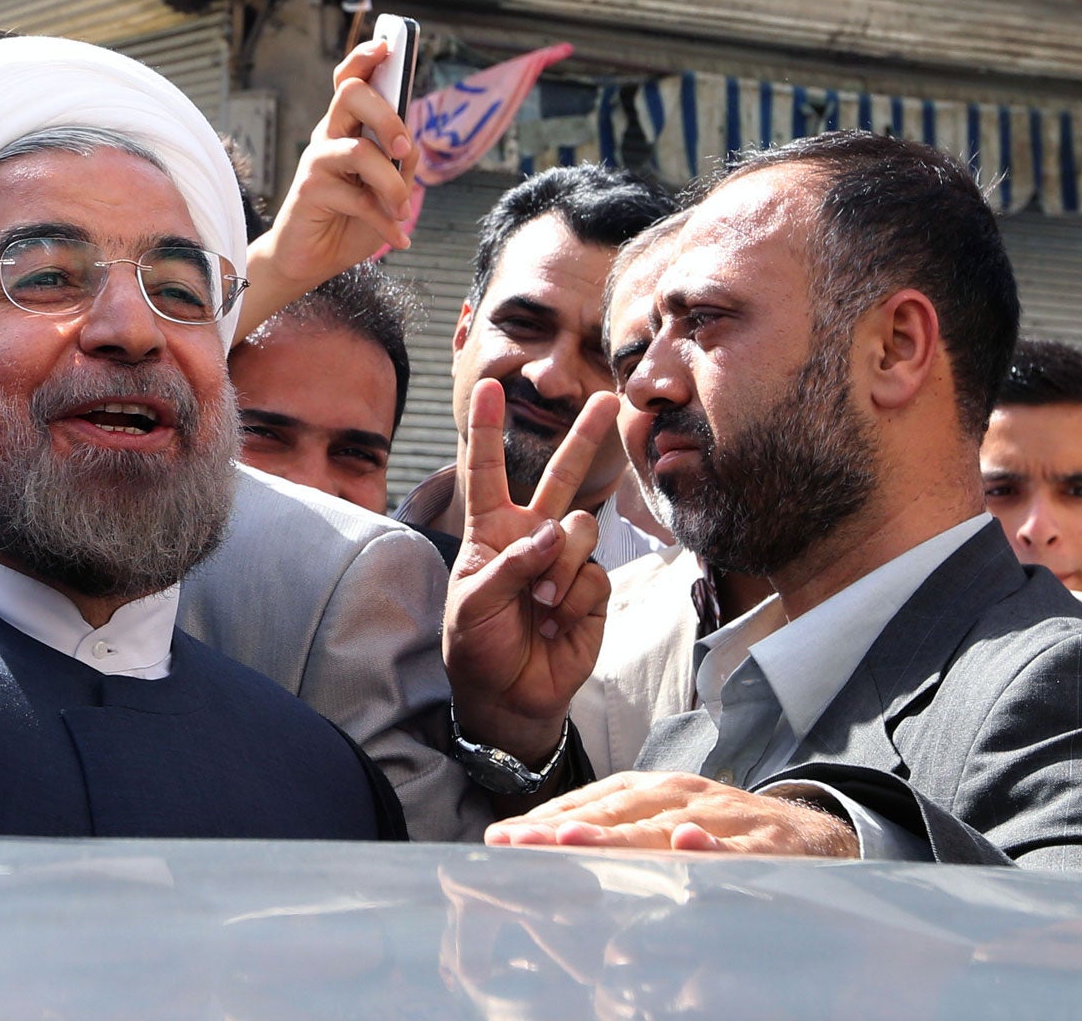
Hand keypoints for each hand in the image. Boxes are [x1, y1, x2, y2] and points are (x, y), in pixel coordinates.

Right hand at [235, 37, 422, 339]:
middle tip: (404, 144)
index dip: (364, 59)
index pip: (350, 81)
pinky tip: (397, 238)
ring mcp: (316, 162)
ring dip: (392, 183)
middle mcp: (328, 137)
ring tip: (403, 209)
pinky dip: (385, 222)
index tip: (387, 46)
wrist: (313, 260)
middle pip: (350, 94)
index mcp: (347, 129)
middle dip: (387, 114)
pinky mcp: (309, 191)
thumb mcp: (389, 191)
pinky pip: (357, 198)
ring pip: (359, 150)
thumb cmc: (350, 220)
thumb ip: (402, 163)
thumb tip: (412, 145)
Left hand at [443, 378, 617, 763]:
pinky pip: (594, 575)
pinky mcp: (592, 591)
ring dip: (561, 567)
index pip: (487, 472)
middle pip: (562, 477)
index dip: (488, 430)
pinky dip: (574, 598)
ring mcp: (566, 562)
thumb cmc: (477, 644)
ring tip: (541, 604)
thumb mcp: (473, 602)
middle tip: (608, 400)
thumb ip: (511, 564)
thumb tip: (555, 535)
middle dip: (585, 437)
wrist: (508, 695)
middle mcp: (533, 536)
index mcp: (492, 530)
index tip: (490, 387)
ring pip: (582, 530)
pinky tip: (557, 622)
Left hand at [486, 771, 859, 856]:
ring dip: (617, 834)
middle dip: (560, 828)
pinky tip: (688, 846)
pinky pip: (737, 848)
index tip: (498, 838)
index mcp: (649, 792)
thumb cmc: (720, 834)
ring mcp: (720, 816)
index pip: (586, 804)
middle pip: (612, 813)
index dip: (542, 821)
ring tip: (571, 841)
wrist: (813, 834)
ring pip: (662, 826)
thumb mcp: (663, 828)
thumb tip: (549, 849)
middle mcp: (678, 796)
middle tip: (516, 842)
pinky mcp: (765, 841)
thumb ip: (614, 838)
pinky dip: (713, 847)